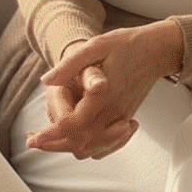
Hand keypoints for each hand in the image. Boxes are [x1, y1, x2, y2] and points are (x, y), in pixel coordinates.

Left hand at [26, 20, 182, 159]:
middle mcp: (113, 112)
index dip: (51, 134)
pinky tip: (77, 137)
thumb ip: (71, 65)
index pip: (74, 125)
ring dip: (69, 147)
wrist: (158, 50)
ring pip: (93, 147)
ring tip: (49, 141)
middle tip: (34, 142)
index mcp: (103, 95)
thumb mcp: (97, 45)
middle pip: (81, 143)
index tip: (33, 138)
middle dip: (54, 145)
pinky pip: (107, 144)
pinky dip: (90, 147)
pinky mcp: (126, 119)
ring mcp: (121, 118)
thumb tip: (47, 81)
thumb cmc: (128, 44)